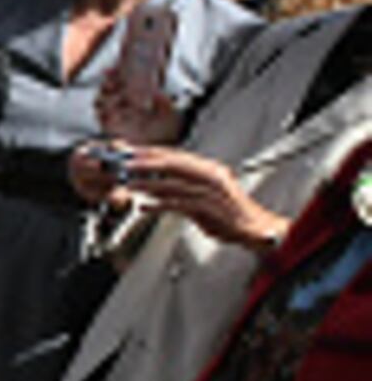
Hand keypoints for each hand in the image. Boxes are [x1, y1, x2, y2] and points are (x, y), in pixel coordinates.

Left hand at [113, 145, 281, 247]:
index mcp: (209, 170)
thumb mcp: (200, 196)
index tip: (133, 151)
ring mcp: (211, 192)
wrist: (255, 229)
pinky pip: (179, 204)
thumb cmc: (227, 213)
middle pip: (174, 164)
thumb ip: (178, 190)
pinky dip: (159, 205)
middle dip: (147, 162)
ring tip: (130, 184)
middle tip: (126, 163)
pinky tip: (146, 207)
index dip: (153, 152)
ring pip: (174, 183)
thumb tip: (152, 187)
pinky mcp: (209, 209)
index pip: (177, 156)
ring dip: (149, 184)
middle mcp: (211, 177)